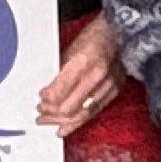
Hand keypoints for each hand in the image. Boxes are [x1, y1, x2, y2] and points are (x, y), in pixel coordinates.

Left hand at [33, 11, 121, 132]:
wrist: (119, 33)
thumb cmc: (94, 37)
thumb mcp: (70, 50)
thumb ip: (60, 74)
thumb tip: (48, 92)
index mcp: (83, 61)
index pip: (60, 90)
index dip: (47, 98)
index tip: (41, 98)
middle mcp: (97, 75)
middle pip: (70, 107)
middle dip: (52, 113)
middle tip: (41, 113)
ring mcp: (108, 85)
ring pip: (81, 114)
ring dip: (62, 121)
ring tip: (48, 121)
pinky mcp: (114, 91)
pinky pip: (93, 112)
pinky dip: (77, 122)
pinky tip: (65, 127)